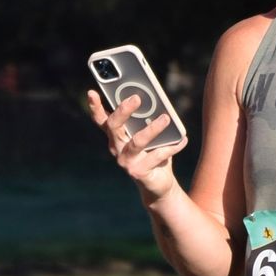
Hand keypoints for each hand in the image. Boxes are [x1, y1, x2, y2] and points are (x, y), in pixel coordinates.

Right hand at [89, 88, 180, 203]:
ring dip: (152, 129)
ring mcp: (126, 161)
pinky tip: (183, 139)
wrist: (158, 183)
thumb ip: (148, 120)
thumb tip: (157, 102)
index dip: (95, 107)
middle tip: (137, 97)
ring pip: (137, 141)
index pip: (102, 119)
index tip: (92, 92)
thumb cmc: (153, 152)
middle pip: (114, 126)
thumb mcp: (149, 134)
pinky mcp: (138, 172)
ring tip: (166, 118)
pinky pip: (156, 156)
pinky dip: (172, 147)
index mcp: (115, 136)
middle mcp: (116, 147)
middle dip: (124, 110)